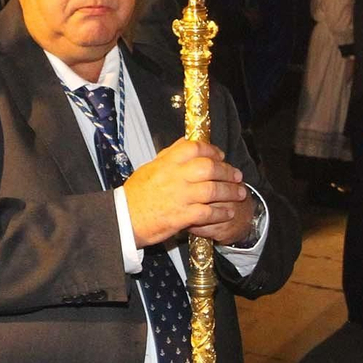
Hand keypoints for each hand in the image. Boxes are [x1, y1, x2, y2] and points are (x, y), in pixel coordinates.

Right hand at [123, 139, 247, 248]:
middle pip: (209, 168)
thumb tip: (187, 144)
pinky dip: (221, 212)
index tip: (220, 156)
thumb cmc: (135, 194)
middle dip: (227, 172)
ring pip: (212, 189)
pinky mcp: (181, 216)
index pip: (194, 148)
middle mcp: (174, 176)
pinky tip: (227, 212)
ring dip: (230, 192)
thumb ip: (169, 155)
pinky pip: (208, 212)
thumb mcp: (150, 167)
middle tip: (237, 176)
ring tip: (239, 193)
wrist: (124, 218)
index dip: (212, 151)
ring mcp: (179, 196)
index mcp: (166, 162)